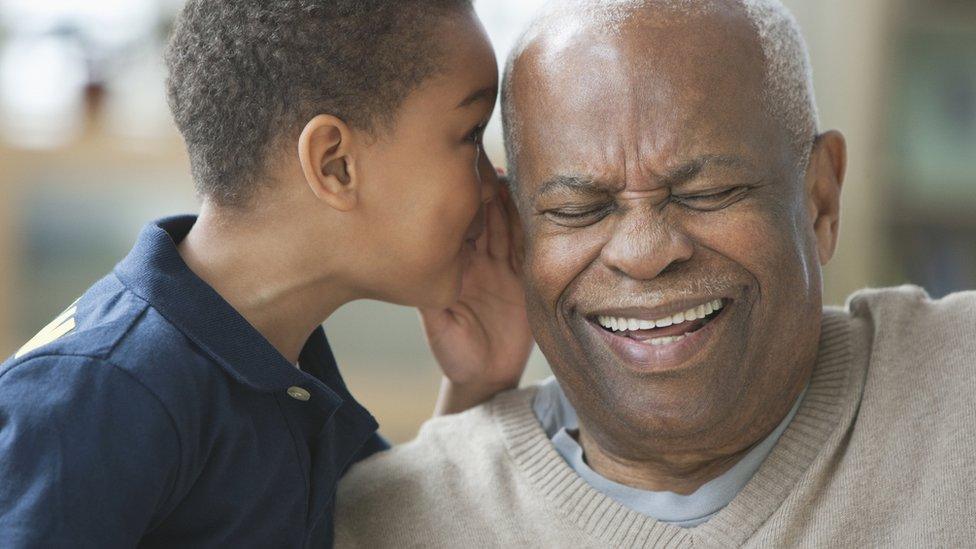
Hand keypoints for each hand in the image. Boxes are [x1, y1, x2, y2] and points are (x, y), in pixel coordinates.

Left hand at [421, 182, 533, 414]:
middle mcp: (479, 260)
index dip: (462, 201)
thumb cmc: (456, 354)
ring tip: (517, 177)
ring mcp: (504, 266)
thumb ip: (433, 298)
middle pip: (486, 217)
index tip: (465, 176)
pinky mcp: (527, 278)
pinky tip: (539, 207)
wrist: (487, 378)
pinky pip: (531, 248)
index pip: (458, 225)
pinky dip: (534, 229)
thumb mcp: (440, 327)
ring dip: (513, 203)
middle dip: (489, 190)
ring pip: (510, 226)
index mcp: (454, 265)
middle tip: (493, 165)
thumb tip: (423, 265)